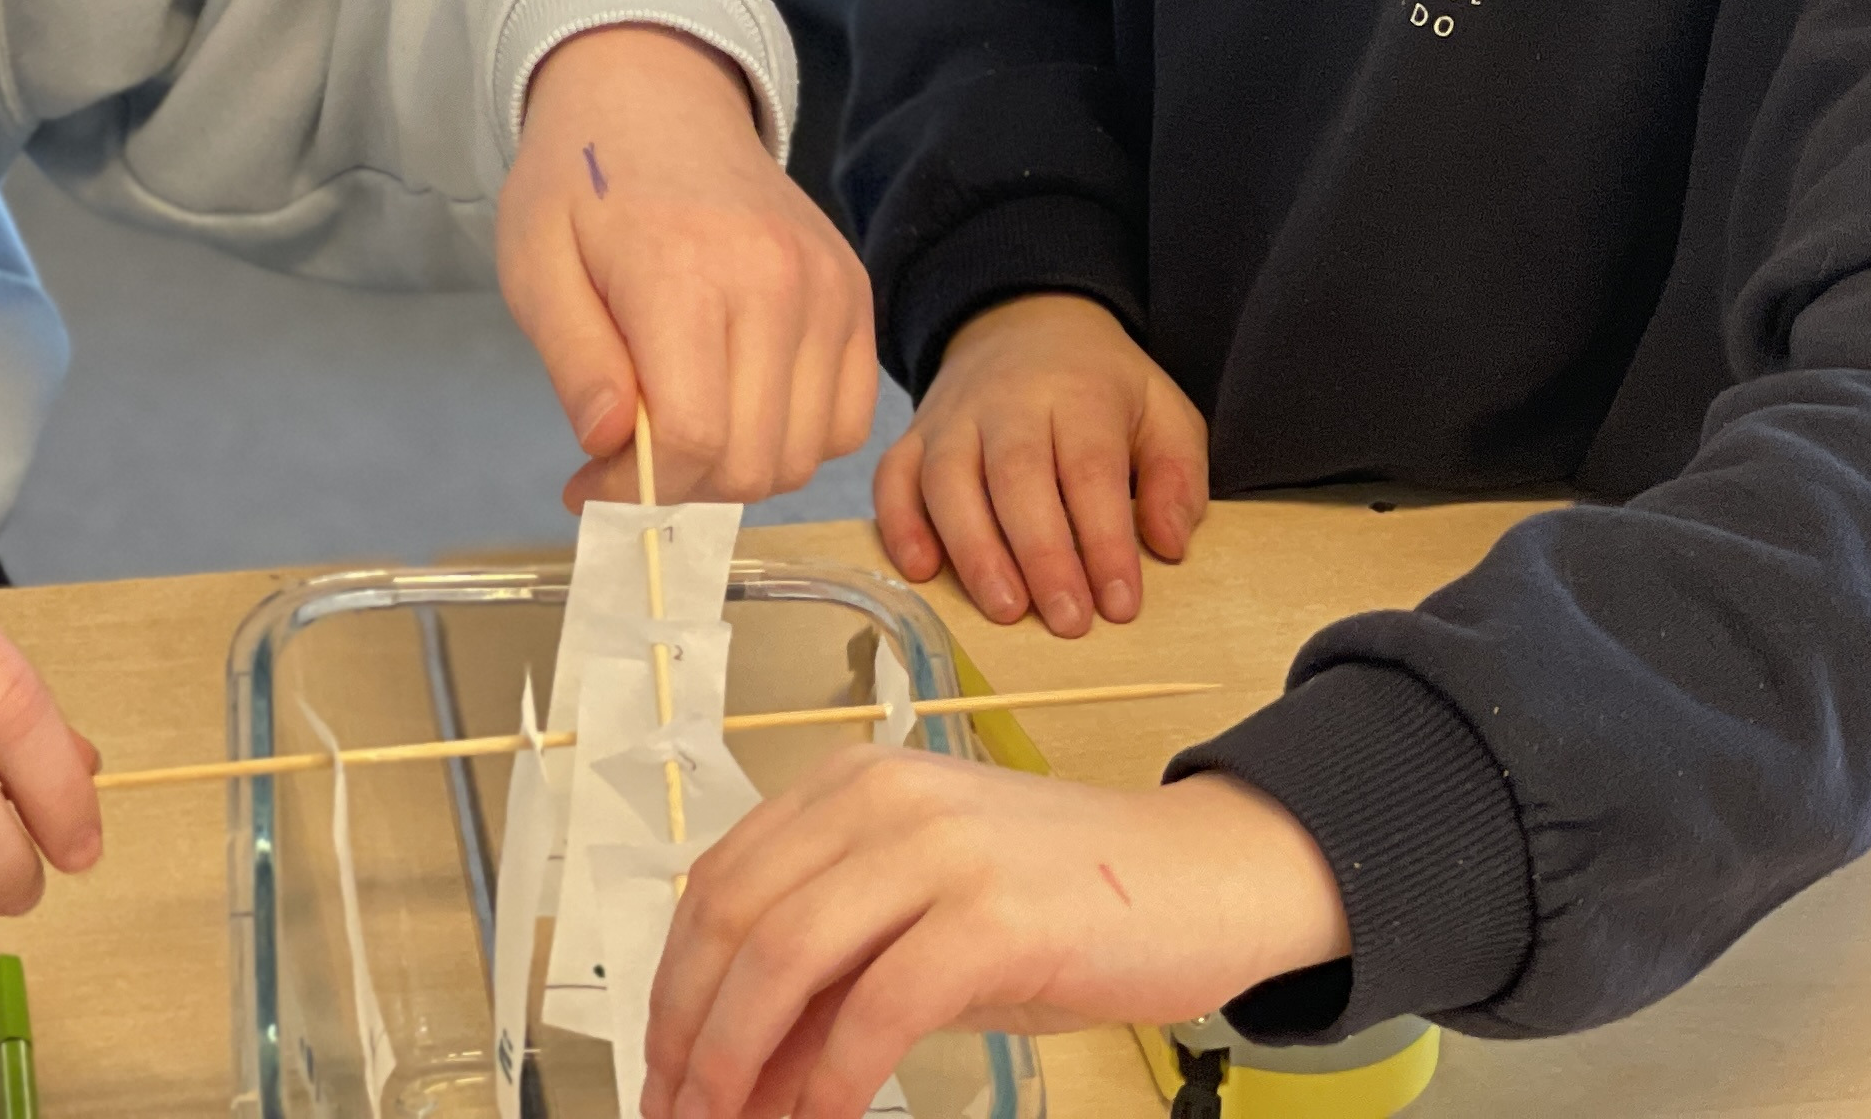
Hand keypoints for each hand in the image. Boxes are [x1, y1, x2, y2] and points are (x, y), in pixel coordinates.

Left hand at [498, 22, 877, 507]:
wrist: (655, 95)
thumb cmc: (580, 180)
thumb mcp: (535, 263)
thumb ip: (575, 360)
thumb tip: (609, 445)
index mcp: (685, 271)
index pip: (692, 436)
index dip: (638, 490)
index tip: (590, 488)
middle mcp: (777, 281)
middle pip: (753, 459)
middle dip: (680, 488)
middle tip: (626, 462)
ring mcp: (828, 286)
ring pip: (805, 453)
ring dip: (738, 470)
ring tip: (678, 431)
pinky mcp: (854, 292)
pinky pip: (848, 418)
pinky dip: (796, 439)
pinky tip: (736, 408)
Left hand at [638, 752, 1346, 1118]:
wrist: (1208, 878)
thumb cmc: (1069, 908)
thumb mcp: (928, 928)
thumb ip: (833, 980)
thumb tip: (740, 1068)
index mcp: (852, 785)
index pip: (719, 882)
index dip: (673, 984)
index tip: (662, 1068)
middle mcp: (881, 798)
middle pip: (732, 918)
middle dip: (688, 1032)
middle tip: (678, 1112)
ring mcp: (936, 849)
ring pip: (784, 957)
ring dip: (738, 1060)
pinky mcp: (993, 915)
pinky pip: (877, 1008)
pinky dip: (833, 1080)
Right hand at [877, 292, 1207, 635]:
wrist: (1024, 323)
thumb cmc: (1101, 387)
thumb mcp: (1163, 412)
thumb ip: (1176, 477)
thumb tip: (1168, 545)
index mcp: (1079, 392)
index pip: (1090, 469)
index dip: (1105, 540)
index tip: (1121, 604)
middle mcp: (1007, 400)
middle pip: (1016, 476)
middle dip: (1042, 555)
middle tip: (1067, 621)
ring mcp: (952, 417)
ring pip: (949, 481)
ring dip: (974, 550)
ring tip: (1005, 610)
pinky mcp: (914, 436)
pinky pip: (894, 478)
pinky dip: (900, 525)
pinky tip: (923, 571)